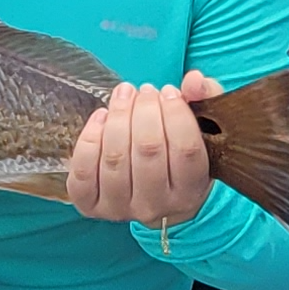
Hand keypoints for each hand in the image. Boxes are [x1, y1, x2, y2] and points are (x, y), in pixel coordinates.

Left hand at [66, 71, 223, 227]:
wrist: (156, 198)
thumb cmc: (178, 158)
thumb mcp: (202, 131)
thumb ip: (204, 99)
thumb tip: (194, 80)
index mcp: (190, 191)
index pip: (186, 149)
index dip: (176, 113)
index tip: (169, 91)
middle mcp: (157, 206)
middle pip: (148, 150)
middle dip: (145, 110)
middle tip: (145, 90)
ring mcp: (122, 209)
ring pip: (115, 158)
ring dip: (118, 117)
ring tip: (124, 95)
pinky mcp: (92, 206)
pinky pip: (84, 172)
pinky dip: (89, 139)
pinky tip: (101, 117)